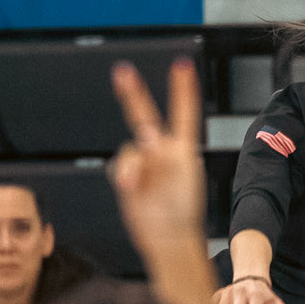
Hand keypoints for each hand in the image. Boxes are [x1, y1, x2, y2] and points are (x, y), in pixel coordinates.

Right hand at [109, 58, 205, 254]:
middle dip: (132, 94)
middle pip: (145, 116)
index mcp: (182, 148)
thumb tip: (146, 140)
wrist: (168, 238)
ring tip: (139, 185)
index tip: (182, 65)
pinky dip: (126, 176)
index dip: (181, 88)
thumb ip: (161, 154)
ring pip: (130, 149)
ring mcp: (144, 163)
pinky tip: (133, 190)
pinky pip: (121, 166)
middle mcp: (162, 150)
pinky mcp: (129, 176)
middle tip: (122, 71)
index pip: (183, 111)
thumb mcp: (180, 177)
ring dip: (133, 166)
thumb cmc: (183, 209)